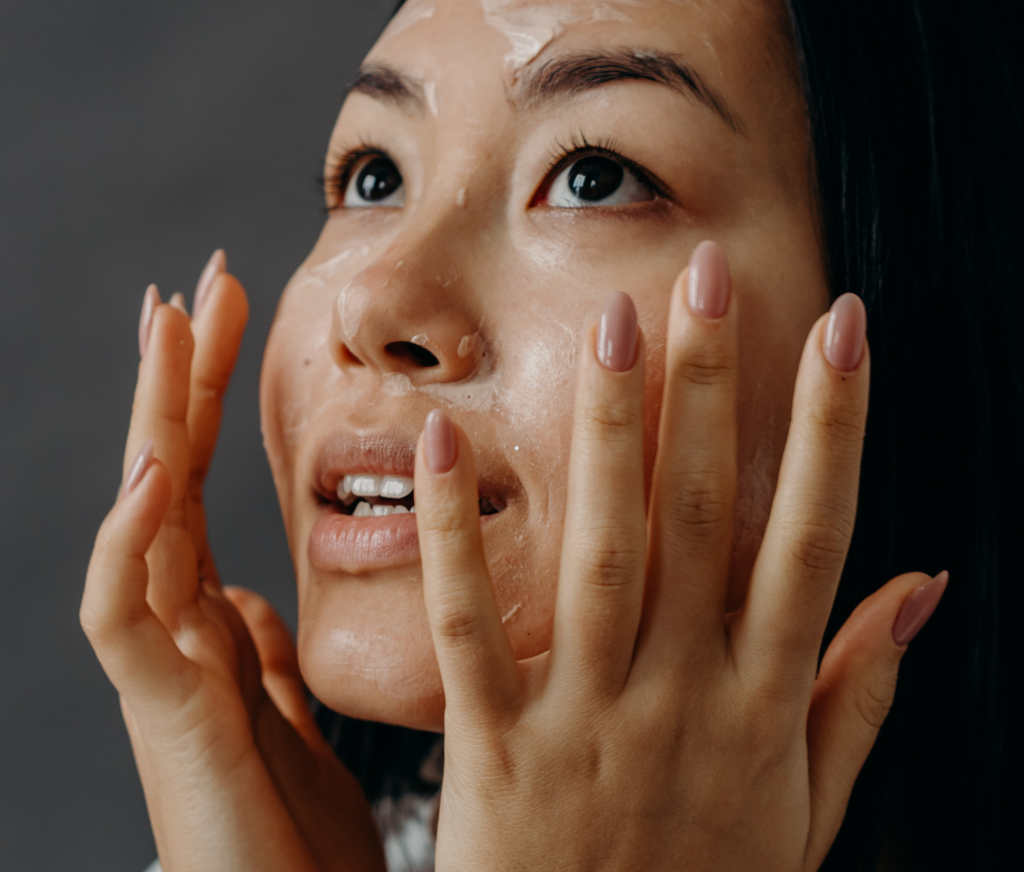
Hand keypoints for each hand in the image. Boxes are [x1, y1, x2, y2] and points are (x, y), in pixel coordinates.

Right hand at [81, 254, 383, 871]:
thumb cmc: (292, 835)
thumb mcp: (290, 718)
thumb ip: (263, 656)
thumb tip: (250, 594)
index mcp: (215, 624)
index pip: (201, 485)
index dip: (204, 399)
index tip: (224, 314)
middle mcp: (181, 631)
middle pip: (169, 479)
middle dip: (178, 379)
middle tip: (196, 284)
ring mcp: (166, 670)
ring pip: (140, 521)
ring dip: (149, 423)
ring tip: (162, 327)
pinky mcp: (166, 721)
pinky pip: (126, 622)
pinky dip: (124, 549)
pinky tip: (148, 476)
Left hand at [413, 241, 946, 870]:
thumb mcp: (810, 808)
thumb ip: (861, 693)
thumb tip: (923, 587)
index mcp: (763, 701)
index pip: (811, 534)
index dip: (832, 425)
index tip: (842, 329)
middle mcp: (684, 693)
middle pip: (704, 513)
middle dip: (711, 386)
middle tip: (705, 275)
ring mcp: (589, 717)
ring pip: (604, 548)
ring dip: (609, 428)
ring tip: (609, 318)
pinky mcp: (498, 749)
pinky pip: (470, 627)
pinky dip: (456, 532)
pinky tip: (444, 436)